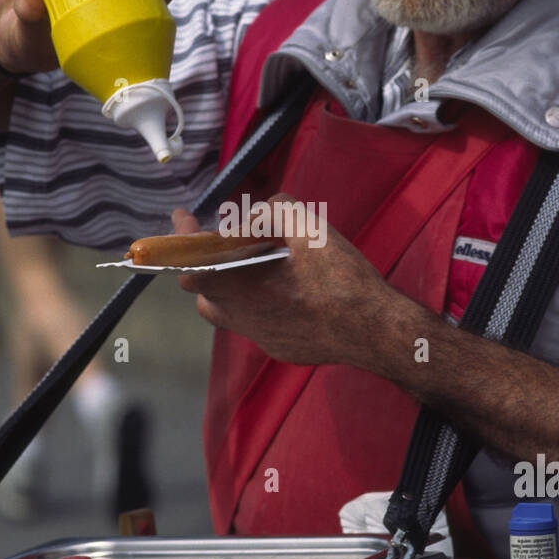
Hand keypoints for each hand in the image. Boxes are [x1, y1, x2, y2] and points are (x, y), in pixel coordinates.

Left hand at [173, 196, 390, 366]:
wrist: (376, 331)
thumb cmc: (342, 280)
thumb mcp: (309, 228)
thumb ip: (274, 211)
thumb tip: (256, 216)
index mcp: (241, 288)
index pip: (189, 266)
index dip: (181, 239)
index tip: (183, 218)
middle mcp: (244, 318)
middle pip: (206, 291)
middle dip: (210, 264)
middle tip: (230, 242)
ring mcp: (263, 338)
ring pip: (232, 310)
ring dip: (236, 285)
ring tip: (263, 264)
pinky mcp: (282, 348)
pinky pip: (261, 323)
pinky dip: (265, 303)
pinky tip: (294, 290)